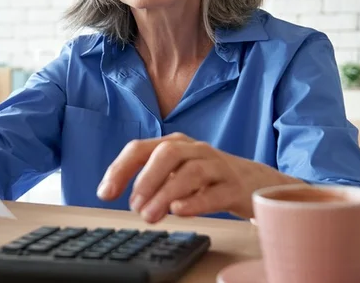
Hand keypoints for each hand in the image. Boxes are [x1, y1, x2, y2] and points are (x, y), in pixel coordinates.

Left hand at [96, 133, 298, 223]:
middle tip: (134, 206)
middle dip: (146, 179)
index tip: (105, 193)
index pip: (141, 148)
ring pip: (191, 172)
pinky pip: (215, 192)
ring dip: (166, 194)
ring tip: (150, 216)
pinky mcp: (234, 187)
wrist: (254, 182)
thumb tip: (118, 193)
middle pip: (167, 153)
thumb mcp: (176, 172)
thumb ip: (149, 179)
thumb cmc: (207, 178)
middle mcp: (195, 150)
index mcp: (175, 144)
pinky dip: (195, 201)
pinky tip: (179, 211)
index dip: (120, 169)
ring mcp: (217, 166)